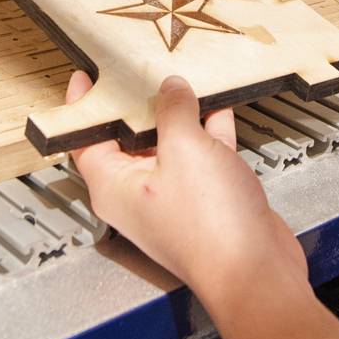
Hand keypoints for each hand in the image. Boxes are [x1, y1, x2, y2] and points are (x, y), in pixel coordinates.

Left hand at [67, 72, 308, 321]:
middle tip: (144, 70)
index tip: (85, 80)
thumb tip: (170, 88)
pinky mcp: (205, 198)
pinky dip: (209, 131)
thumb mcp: (185, 149)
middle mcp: (138, 193)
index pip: (86, 140)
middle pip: (129, 138)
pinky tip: (220, 108)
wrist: (254, 268)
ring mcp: (173, 196)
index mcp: (114, 187)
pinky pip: (200, 155)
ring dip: (180, 115)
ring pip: (169, 145)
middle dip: (140, 104)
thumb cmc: (209, 228)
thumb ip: (173, 111)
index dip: (84, 106)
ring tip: (186, 81)